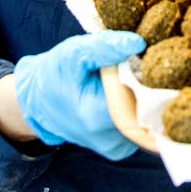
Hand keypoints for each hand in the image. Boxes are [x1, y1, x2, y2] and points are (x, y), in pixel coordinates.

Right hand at [13, 31, 144, 159]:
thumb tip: (137, 42)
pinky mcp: (121, 148)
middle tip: (139, 67)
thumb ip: (105, 47)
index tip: (145, 60)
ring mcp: (118, 148)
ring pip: (149, 119)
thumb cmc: (56, 73)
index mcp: (99, 117)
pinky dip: (140, 109)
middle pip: (150, 109)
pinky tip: (129, 95)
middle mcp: (112, 140)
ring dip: (147, 98)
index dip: (149, 75)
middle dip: (151, 86)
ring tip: (131, 80)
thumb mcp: (74, 52)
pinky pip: (143, 126)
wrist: (39, 102)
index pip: (144, 95)